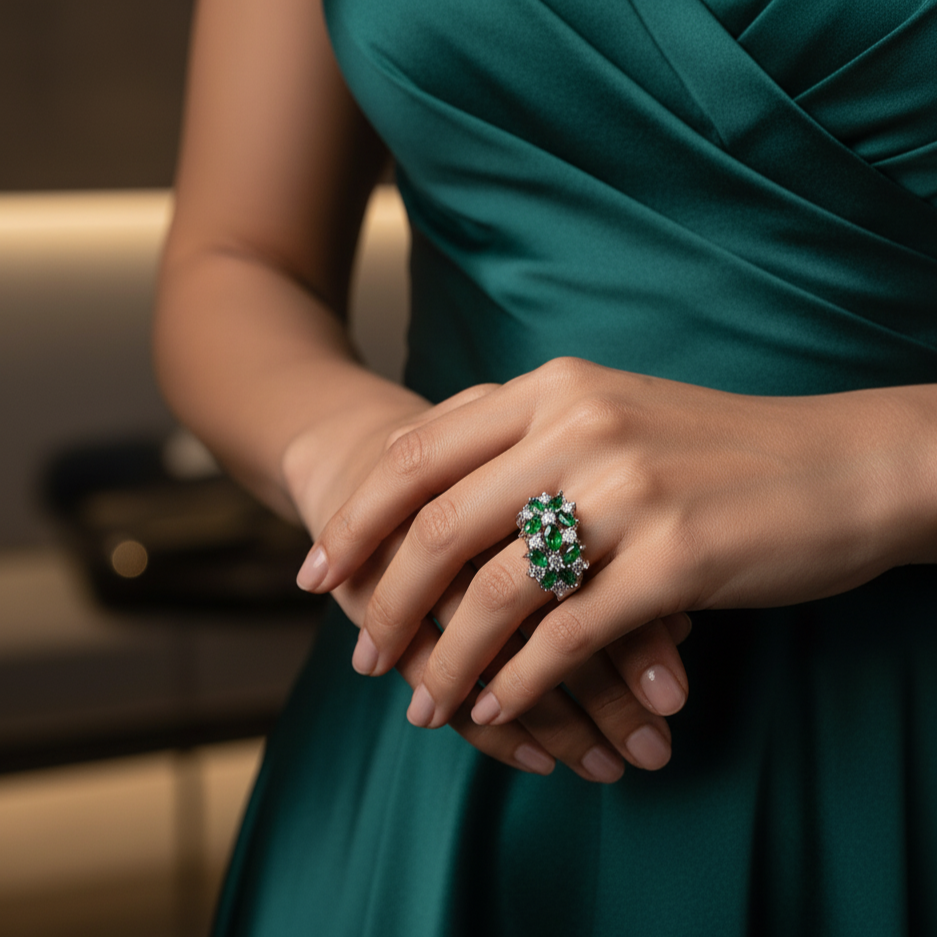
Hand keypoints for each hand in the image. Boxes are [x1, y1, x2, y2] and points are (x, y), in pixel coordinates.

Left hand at [307, 356, 906, 728]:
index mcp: (553, 388)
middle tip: (363, 652)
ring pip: (498, 589)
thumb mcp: (611, 414)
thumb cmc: (714, 448)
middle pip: (440, 524)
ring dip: (448, 658)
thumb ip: (528, 439)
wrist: (839, 462)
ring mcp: (628, 490)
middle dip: (387, 599)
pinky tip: (495, 708)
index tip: (320, 571)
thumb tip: (438, 497)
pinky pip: (568, 634)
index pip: (417, 453)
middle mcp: (580, 427)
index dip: (358, 519)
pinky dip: (520, 680)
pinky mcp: (675, 557)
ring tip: (423, 703)